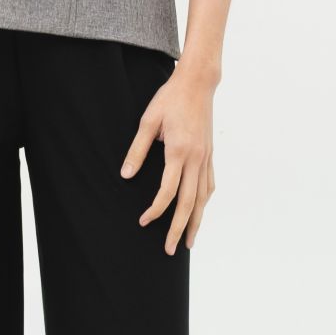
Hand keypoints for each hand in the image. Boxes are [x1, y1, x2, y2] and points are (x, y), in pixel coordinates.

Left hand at [121, 66, 215, 252]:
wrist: (198, 83)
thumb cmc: (169, 99)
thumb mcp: (147, 121)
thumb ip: (137, 150)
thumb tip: (126, 176)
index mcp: (178, 151)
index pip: (168, 191)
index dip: (156, 210)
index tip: (143, 221)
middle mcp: (195, 158)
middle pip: (189, 202)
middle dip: (179, 229)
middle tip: (171, 251)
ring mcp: (205, 157)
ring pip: (203, 198)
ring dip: (196, 221)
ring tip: (189, 242)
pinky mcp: (209, 154)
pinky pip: (209, 184)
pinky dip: (204, 202)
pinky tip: (199, 212)